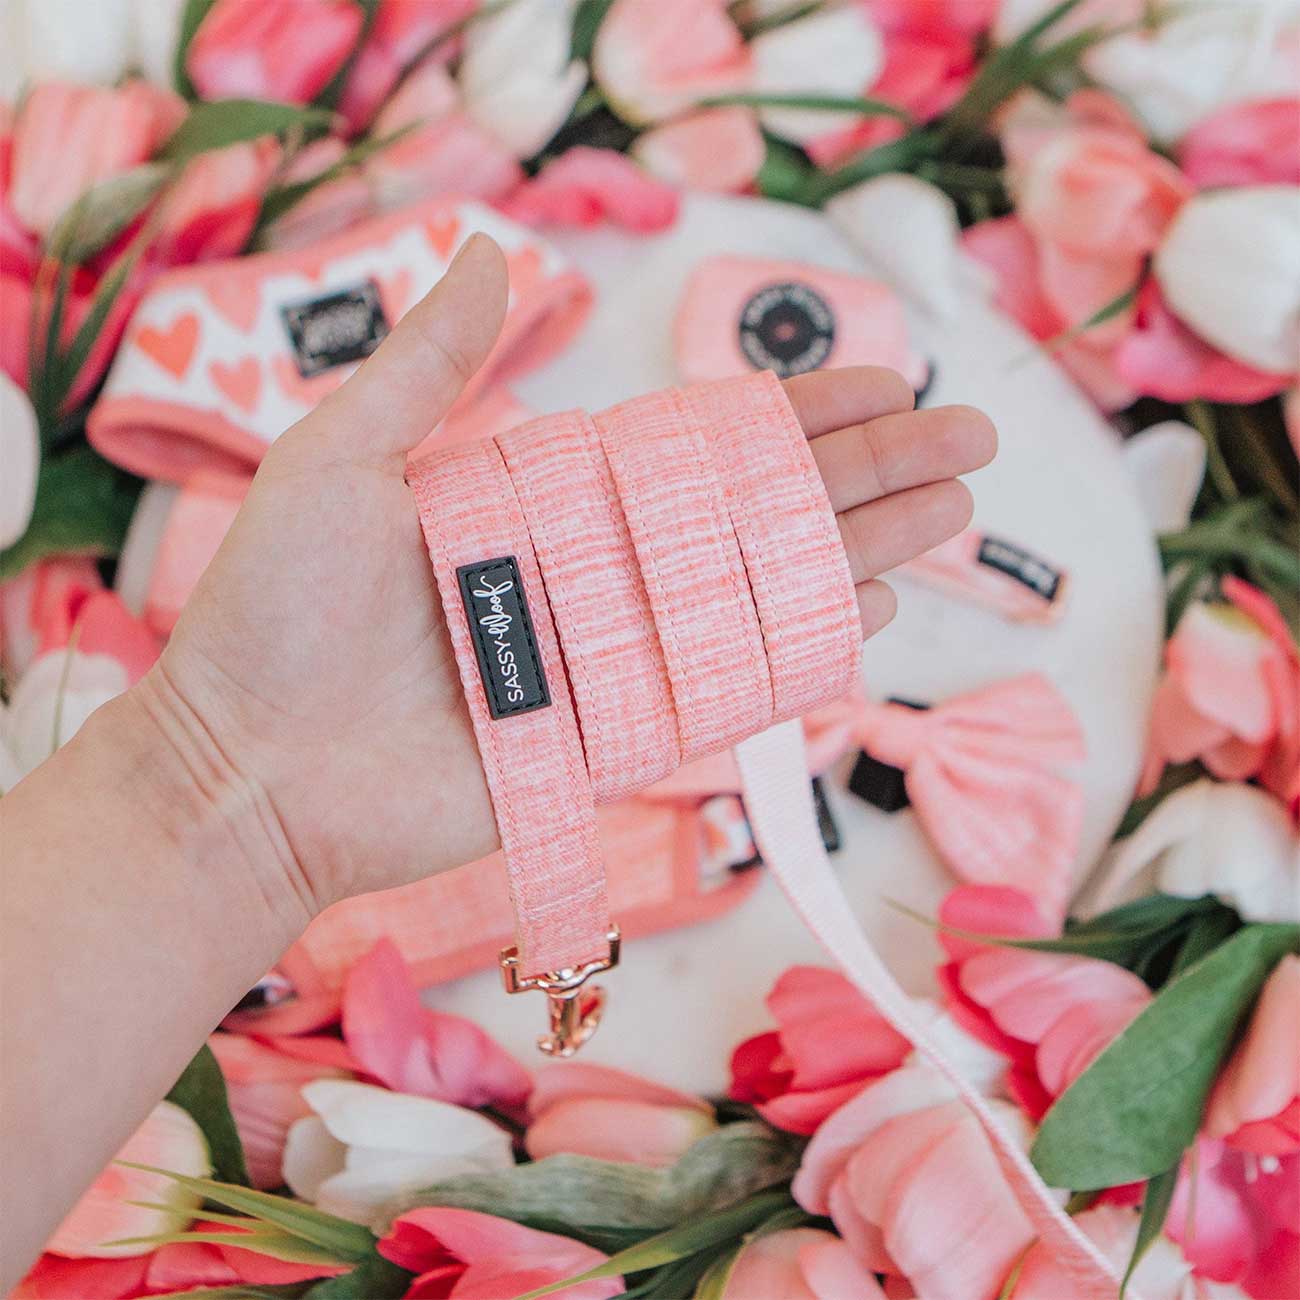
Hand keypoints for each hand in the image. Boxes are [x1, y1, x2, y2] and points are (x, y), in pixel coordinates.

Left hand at [131, 234, 994, 924]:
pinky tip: (876, 608)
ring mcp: (618, 659)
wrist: (249, 763)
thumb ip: (432, 365)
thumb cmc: (280, 612)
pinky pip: (733, 687)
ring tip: (953, 516)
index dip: (796, 416)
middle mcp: (600, 574)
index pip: (702, 447)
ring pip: (767, 594)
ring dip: (864, 551)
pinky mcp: (618, 741)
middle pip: (762, 514)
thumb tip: (497, 257)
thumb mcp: (346, 460)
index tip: (883, 381)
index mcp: (549, 502)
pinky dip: (805, 648)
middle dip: (868, 476)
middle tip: (967, 443)